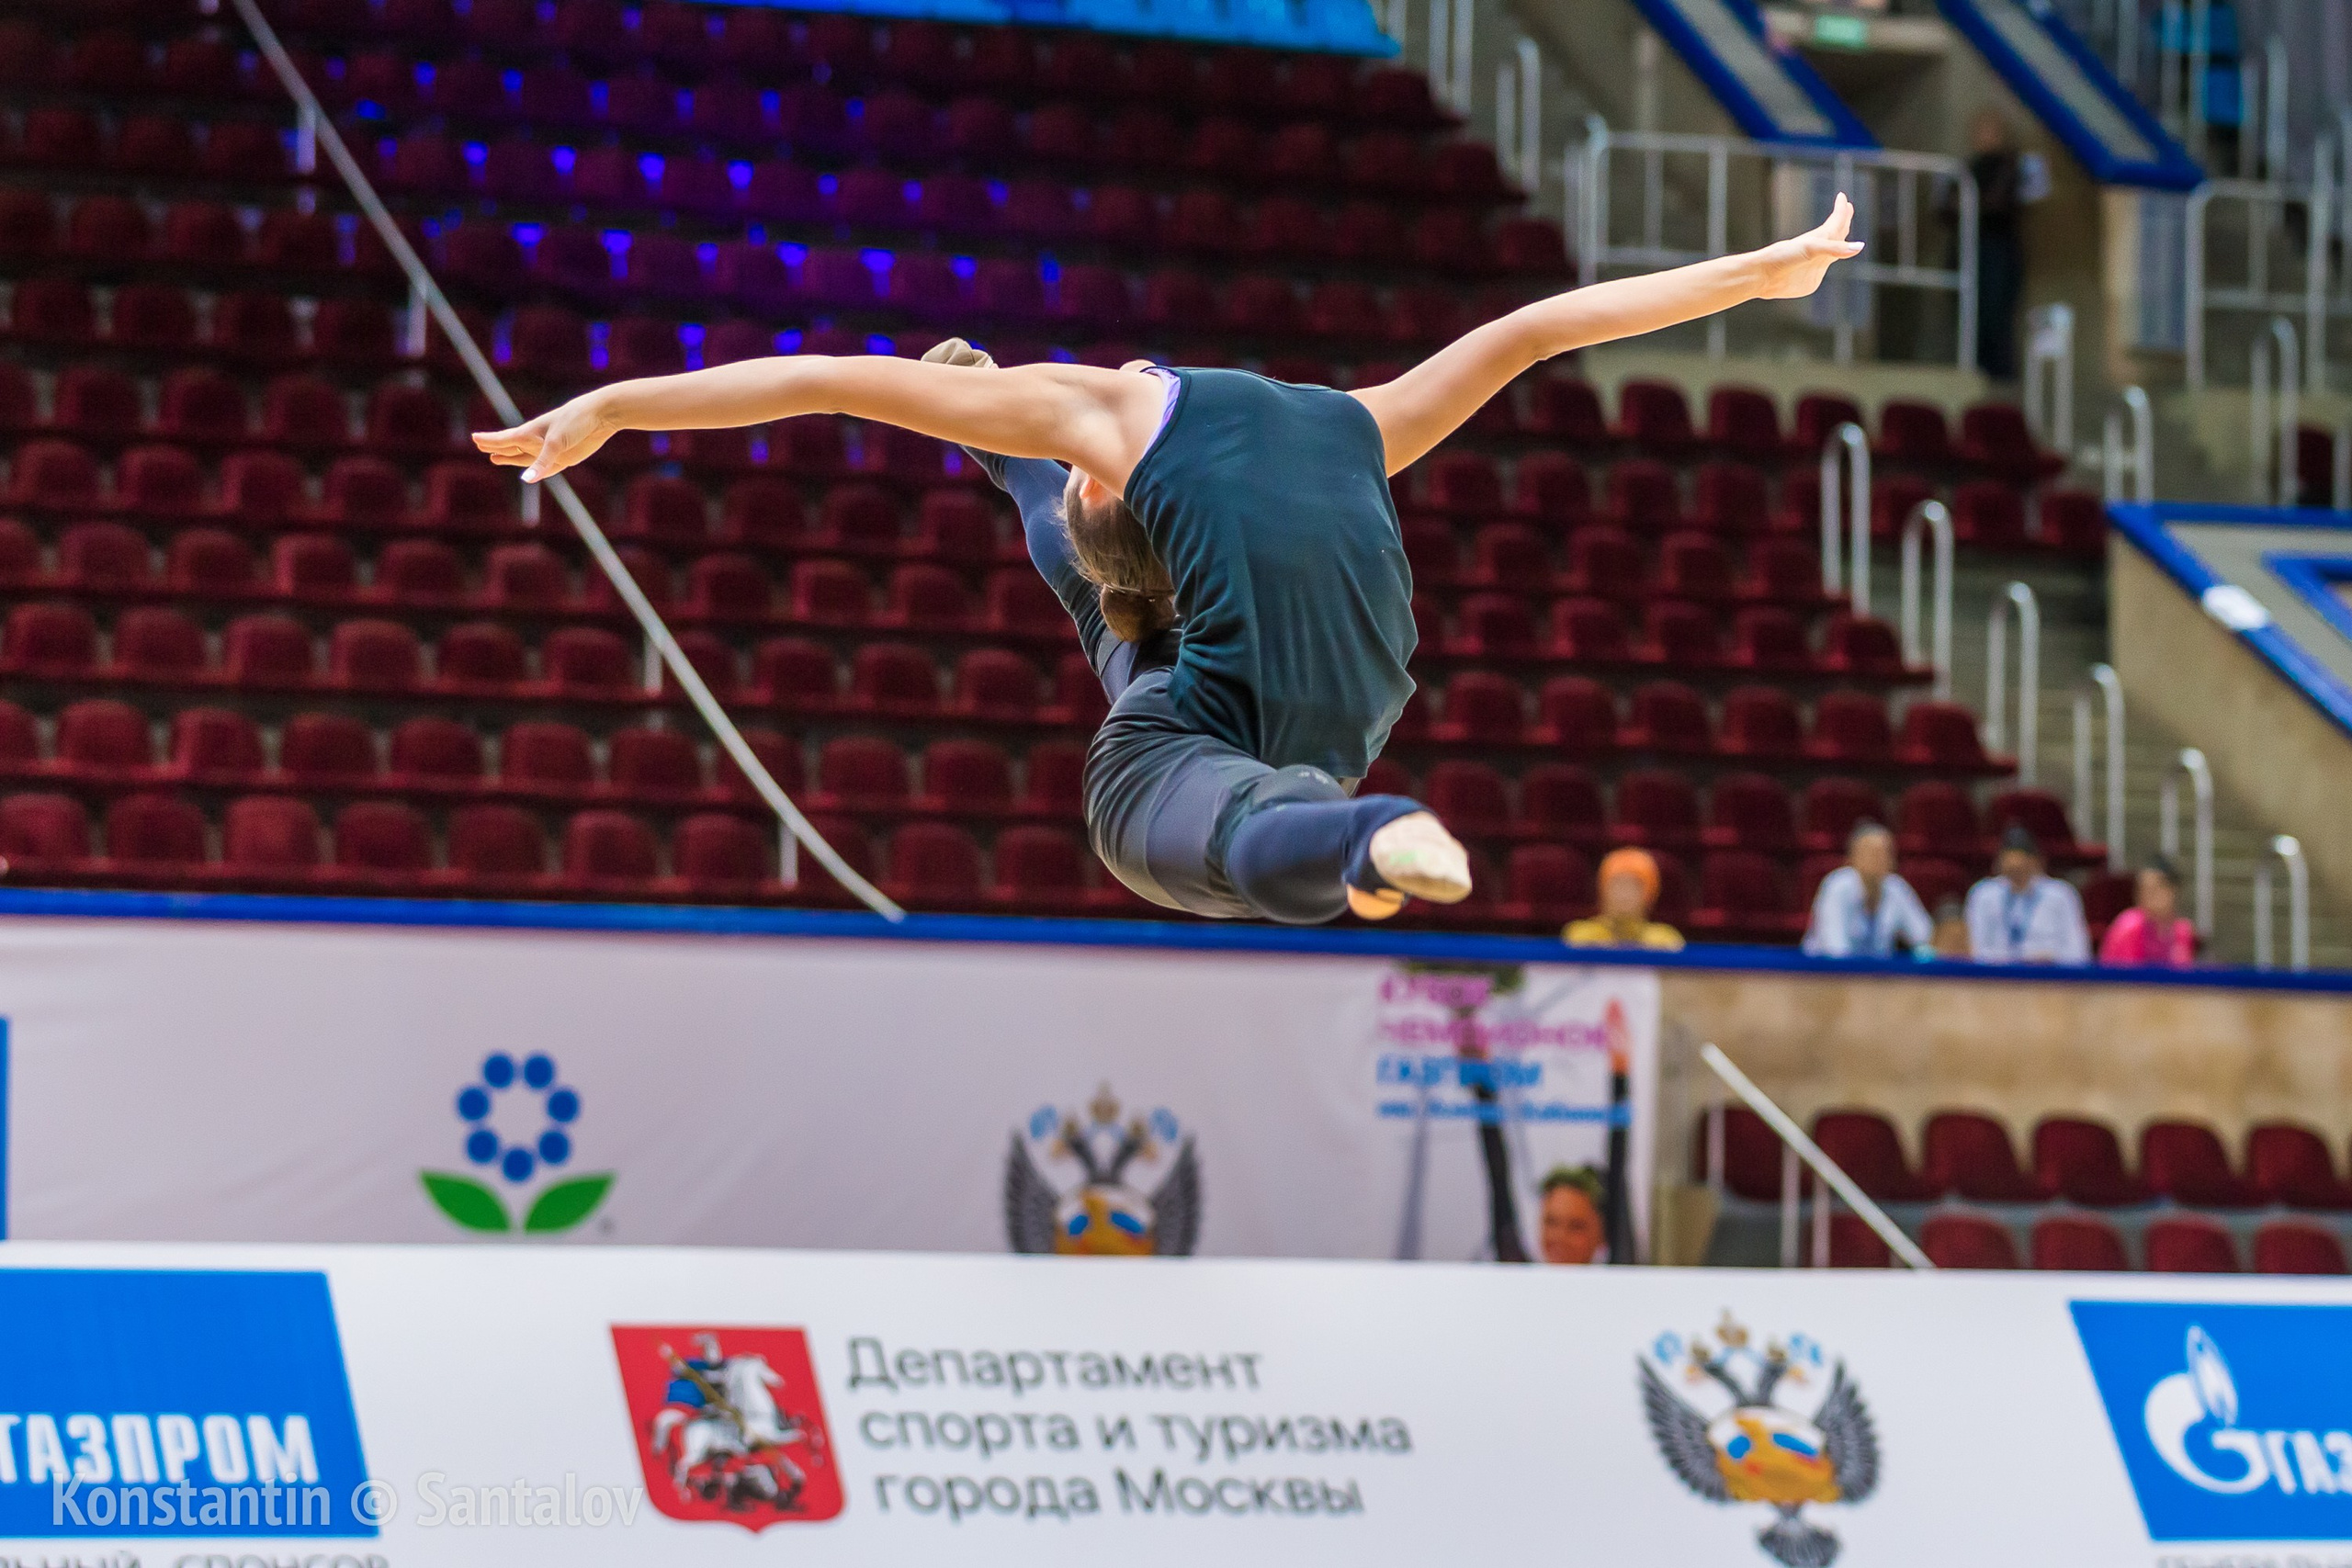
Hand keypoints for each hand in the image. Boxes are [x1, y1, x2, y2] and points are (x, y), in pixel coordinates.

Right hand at [471, 391, 615, 482]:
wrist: (600, 416)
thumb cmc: (574, 421)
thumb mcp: (556, 442)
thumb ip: (541, 462)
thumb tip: (526, 480)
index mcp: (530, 432)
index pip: (504, 439)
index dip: (489, 440)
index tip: (474, 437)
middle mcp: (537, 441)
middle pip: (510, 447)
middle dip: (495, 447)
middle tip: (480, 445)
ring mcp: (549, 450)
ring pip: (524, 457)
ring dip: (510, 458)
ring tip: (495, 458)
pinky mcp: (564, 458)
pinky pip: (545, 467)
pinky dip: (534, 471)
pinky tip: (528, 475)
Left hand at [1751, 192, 1864, 300]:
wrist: (1763, 276)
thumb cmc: (1784, 256)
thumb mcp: (1811, 248)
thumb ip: (1834, 248)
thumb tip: (1860, 247)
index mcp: (1820, 239)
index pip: (1836, 222)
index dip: (1841, 211)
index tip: (1842, 197)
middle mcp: (1819, 251)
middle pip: (1836, 233)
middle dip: (1843, 220)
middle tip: (1847, 208)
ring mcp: (1815, 265)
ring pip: (1831, 250)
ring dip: (1839, 240)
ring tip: (1842, 231)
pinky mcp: (1811, 280)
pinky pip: (1823, 268)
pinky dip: (1830, 261)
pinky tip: (1827, 260)